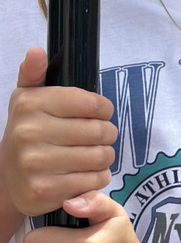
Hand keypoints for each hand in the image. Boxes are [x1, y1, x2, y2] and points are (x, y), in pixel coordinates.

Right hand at [0, 47, 116, 216]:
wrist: (7, 180)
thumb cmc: (28, 133)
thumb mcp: (27, 99)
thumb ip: (35, 73)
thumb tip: (36, 51)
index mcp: (30, 104)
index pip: (91, 102)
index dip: (104, 108)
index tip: (101, 113)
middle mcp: (29, 133)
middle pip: (100, 131)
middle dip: (107, 134)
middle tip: (100, 137)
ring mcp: (35, 164)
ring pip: (100, 156)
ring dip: (105, 156)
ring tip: (94, 154)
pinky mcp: (44, 191)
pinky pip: (94, 180)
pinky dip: (98, 177)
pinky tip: (86, 173)